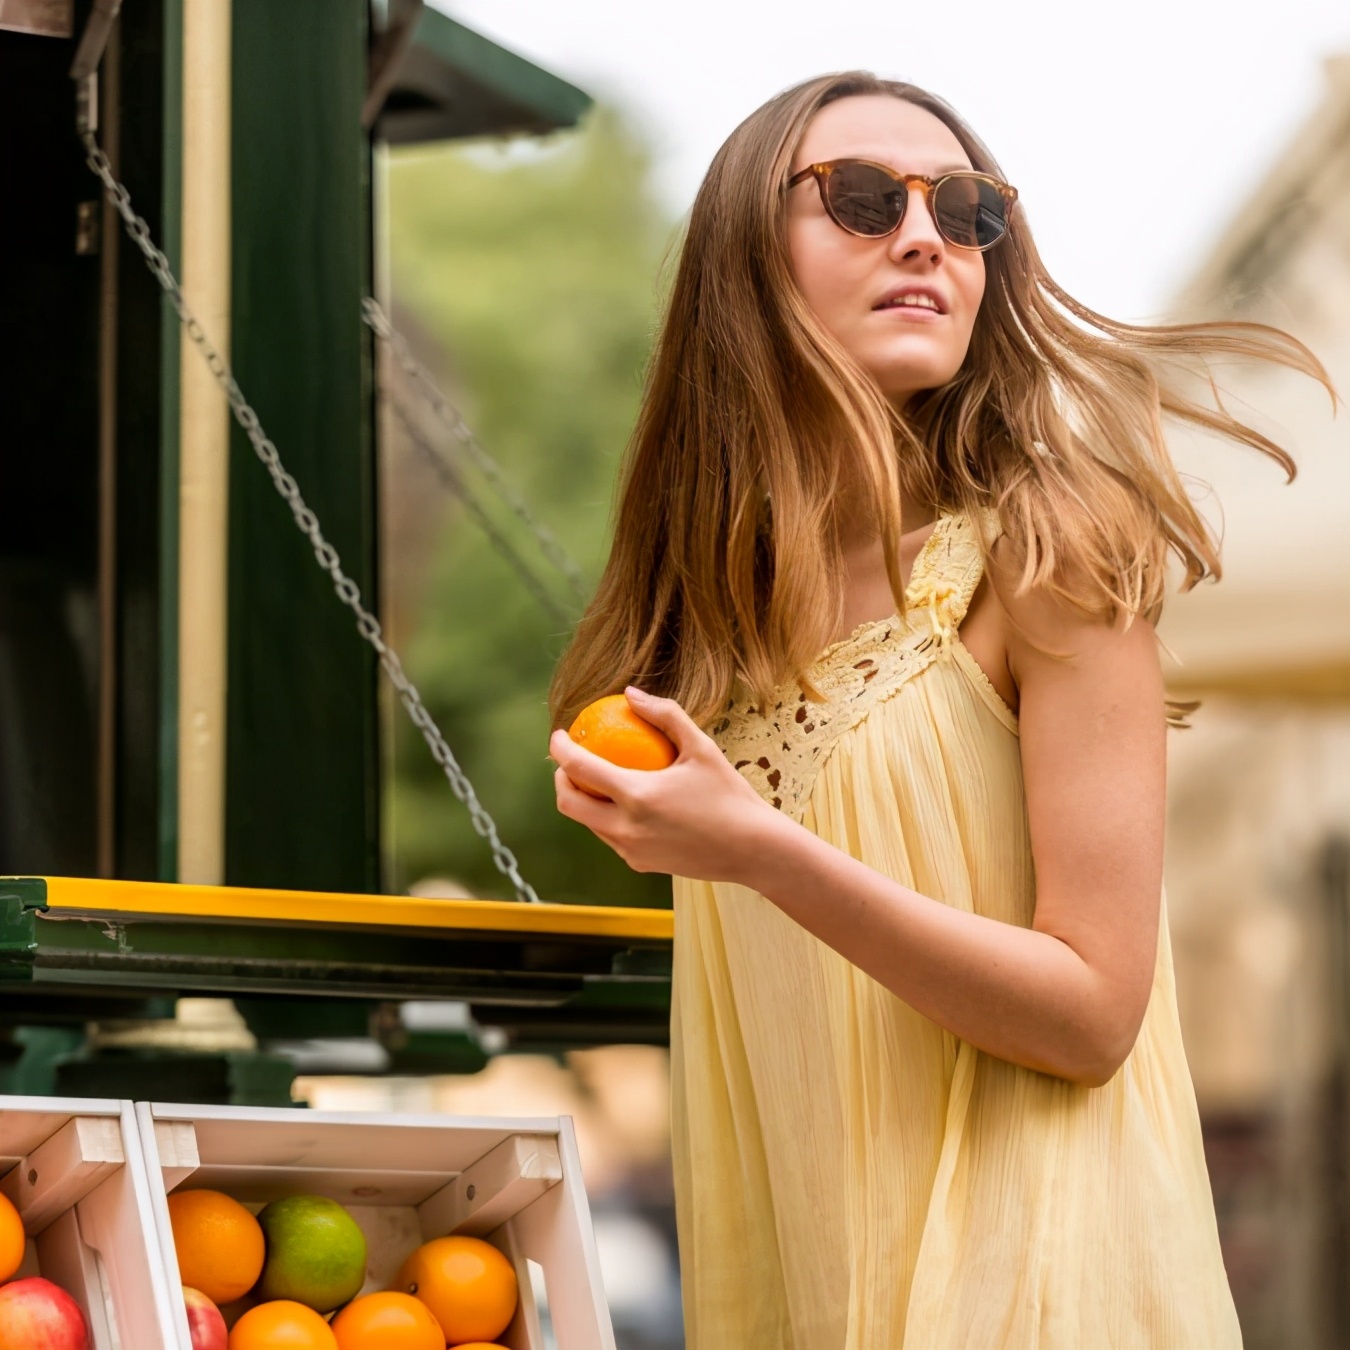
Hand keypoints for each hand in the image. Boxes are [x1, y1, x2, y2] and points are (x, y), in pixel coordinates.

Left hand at [549, 688, 778, 881]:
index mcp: (637, 796)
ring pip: (588, 823)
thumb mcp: (701, 747)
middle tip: (570, 762)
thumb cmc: (730, 794)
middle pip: (568, 804)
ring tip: (596, 779)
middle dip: (559, 780)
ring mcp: (631, 850)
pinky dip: (607, 818)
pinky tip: (624, 804)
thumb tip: (630, 694)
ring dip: (583, 800)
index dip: (559, 748)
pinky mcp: (640, 864)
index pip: (578, 768)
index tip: (559, 734)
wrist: (752, 850)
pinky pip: (611, 837)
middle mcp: (626, 828)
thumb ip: (665, 715)